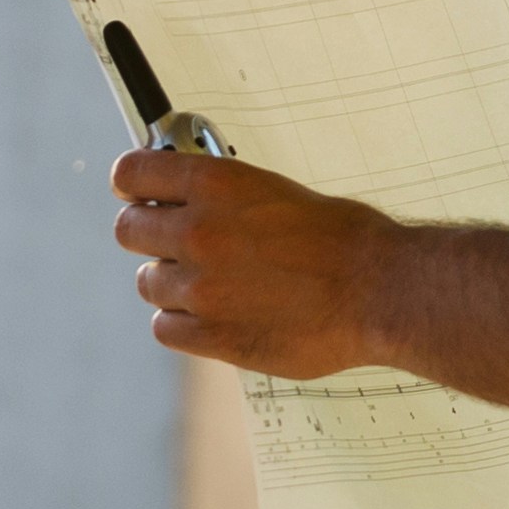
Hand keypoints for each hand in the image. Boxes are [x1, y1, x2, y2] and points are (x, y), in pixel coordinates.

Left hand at [108, 148, 410, 377]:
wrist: (379, 290)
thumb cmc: (341, 237)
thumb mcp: (273, 190)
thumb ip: (219, 196)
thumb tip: (182, 200)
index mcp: (214, 184)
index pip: (131, 174)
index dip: (131, 184)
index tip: (136, 193)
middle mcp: (198, 232)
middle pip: (128, 230)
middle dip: (148, 234)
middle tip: (175, 243)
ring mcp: (201, 287)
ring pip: (148, 282)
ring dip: (172, 284)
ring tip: (212, 285)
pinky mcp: (213, 335)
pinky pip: (165, 328)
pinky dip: (183, 324)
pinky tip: (212, 317)